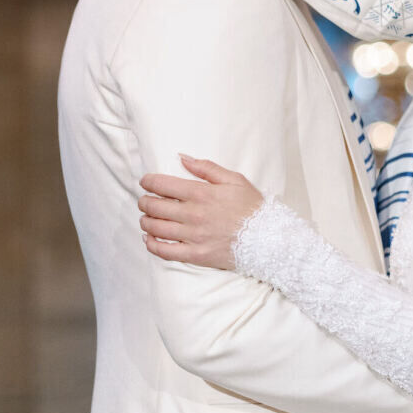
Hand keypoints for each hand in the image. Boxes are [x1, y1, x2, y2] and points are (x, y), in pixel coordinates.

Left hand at [138, 156, 263, 268]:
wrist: (267, 238)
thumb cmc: (252, 207)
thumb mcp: (234, 179)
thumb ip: (206, 168)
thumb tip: (182, 158)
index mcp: (201, 193)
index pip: (162, 185)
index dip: (148, 182)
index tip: (145, 182)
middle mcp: (193, 214)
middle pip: (154, 206)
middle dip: (144, 201)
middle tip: (145, 200)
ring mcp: (193, 236)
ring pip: (156, 228)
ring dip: (145, 221)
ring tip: (146, 218)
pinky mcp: (195, 255)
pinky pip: (165, 251)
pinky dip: (151, 244)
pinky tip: (149, 238)